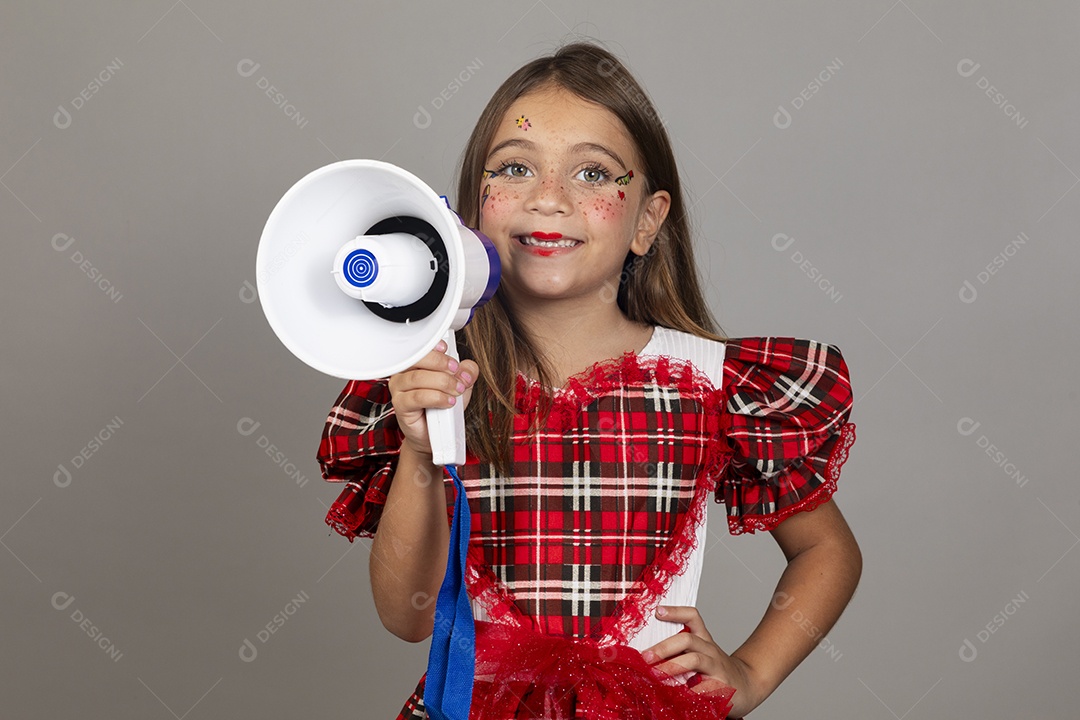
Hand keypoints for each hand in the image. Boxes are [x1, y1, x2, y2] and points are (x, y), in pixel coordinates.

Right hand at [387, 339, 478, 456]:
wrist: (434, 435)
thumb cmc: (442, 407)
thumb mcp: (460, 386)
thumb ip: (467, 373)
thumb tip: (468, 368)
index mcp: (416, 363)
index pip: (420, 348)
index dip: (434, 347)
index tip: (447, 349)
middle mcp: (404, 373)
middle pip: (418, 359)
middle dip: (441, 364)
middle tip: (457, 373)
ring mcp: (399, 389)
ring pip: (418, 378)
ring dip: (442, 383)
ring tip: (456, 390)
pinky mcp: (400, 406)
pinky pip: (417, 397)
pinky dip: (436, 398)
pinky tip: (448, 402)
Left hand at [641, 605, 762, 717]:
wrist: (748, 686)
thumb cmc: (715, 671)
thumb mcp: (700, 655)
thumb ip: (679, 652)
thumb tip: (647, 655)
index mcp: (703, 639)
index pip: (692, 617)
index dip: (675, 612)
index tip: (657, 611)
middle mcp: (710, 650)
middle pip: (687, 639)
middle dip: (664, 647)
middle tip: (646, 657)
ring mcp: (717, 667)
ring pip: (694, 659)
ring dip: (672, 666)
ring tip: (655, 675)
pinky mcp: (722, 687)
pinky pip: (703, 688)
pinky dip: (688, 691)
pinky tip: (676, 696)